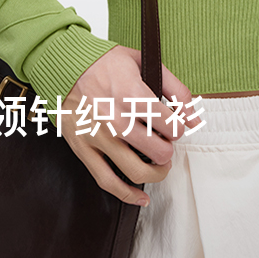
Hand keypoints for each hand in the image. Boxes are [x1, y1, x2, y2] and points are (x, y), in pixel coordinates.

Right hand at [56, 45, 196, 205]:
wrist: (64, 66)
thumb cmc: (103, 62)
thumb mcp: (143, 61)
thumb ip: (174, 87)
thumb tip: (193, 118)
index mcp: (132, 94)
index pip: (171, 125)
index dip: (178, 127)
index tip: (174, 125)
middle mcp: (116, 119)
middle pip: (158, 151)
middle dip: (169, 149)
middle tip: (166, 142)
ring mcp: (99, 138)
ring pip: (137, 171)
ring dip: (156, 172)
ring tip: (159, 163)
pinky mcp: (84, 150)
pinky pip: (108, 181)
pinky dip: (128, 195)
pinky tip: (141, 196)